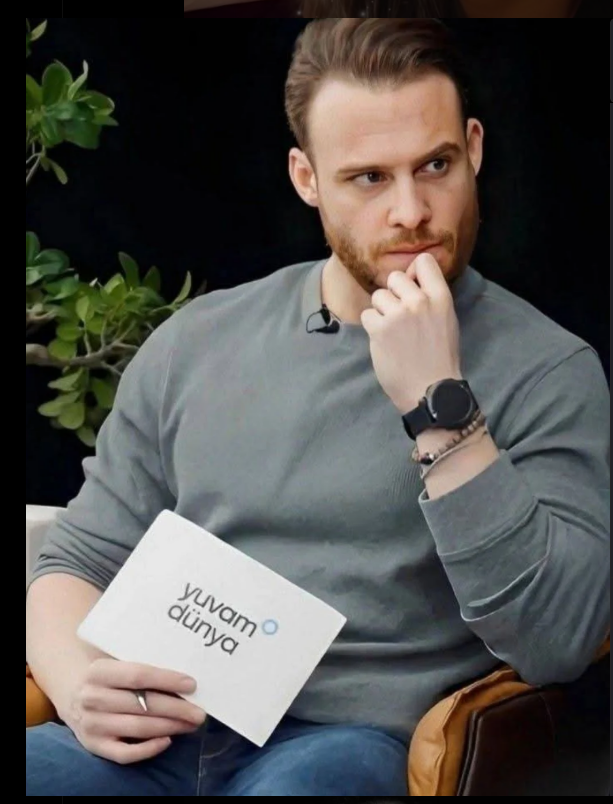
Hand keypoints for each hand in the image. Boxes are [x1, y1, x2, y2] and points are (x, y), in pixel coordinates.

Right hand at [62, 659, 206, 764]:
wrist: (73, 691)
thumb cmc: (108, 674)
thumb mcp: (116, 659)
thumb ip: (142, 665)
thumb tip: (184, 677)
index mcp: (99, 671)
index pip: (138, 675)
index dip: (167, 680)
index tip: (192, 685)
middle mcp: (92, 698)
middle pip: (142, 705)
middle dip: (176, 709)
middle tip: (200, 712)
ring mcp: (92, 724)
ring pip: (138, 728)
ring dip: (169, 727)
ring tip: (191, 724)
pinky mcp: (94, 746)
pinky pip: (124, 753)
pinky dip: (148, 749)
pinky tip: (167, 740)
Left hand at [361, 253, 462, 414]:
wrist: (430, 390)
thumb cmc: (439, 358)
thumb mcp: (446, 320)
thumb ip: (430, 297)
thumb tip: (410, 276)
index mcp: (441, 298)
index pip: (423, 262)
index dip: (413, 272)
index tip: (411, 288)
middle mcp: (419, 302)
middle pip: (394, 278)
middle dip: (393, 295)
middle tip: (400, 318)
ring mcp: (398, 315)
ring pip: (378, 296)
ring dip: (381, 312)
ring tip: (393, 332)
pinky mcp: (379, 329)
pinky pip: (367, 315)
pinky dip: (372, 327)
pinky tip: (385, 342)